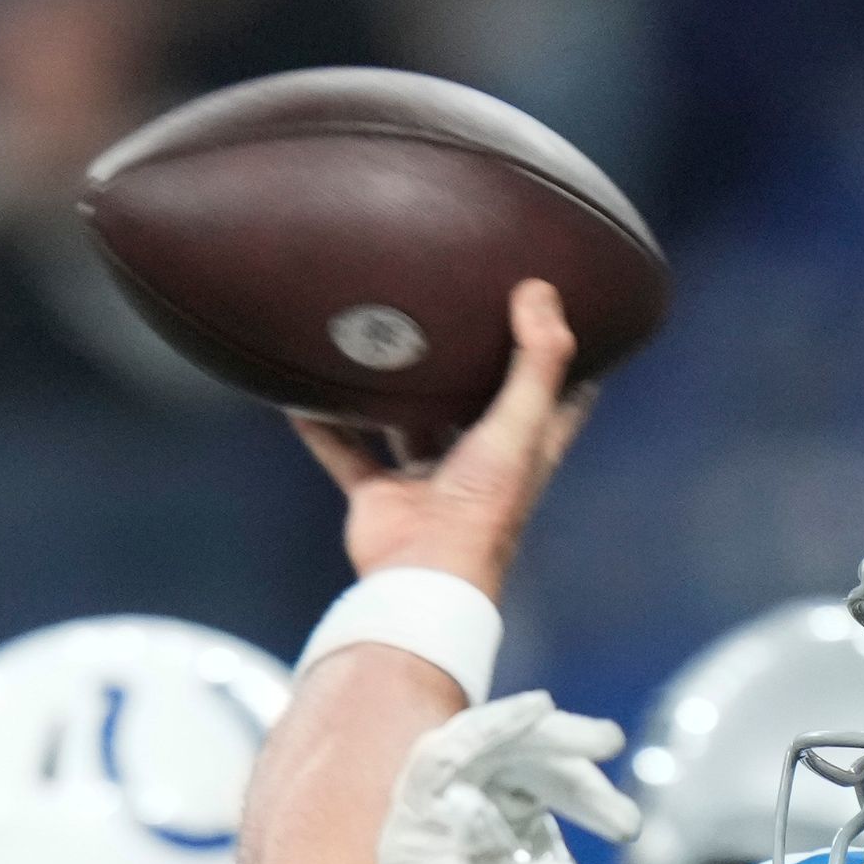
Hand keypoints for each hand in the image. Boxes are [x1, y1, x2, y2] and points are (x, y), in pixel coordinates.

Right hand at [293, 281, 594, 594]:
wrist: (422, 575)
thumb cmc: (484, 504)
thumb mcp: (521, 424)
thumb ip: (537, 360)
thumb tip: (540, 288)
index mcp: (523, 449)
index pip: (555, 397)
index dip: (560, 357)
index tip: (552, 309)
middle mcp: (477, 461)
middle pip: (476, 404)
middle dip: (468, 362)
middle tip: (453, 305)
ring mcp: (425, 478)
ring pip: (407, 423)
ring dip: (393, 391)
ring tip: (378, 336)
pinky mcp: (379, 493)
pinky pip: (346, 450)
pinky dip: (325, 426)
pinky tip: (304, 392)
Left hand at [383, 690, 633, 863]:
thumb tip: (466, 797)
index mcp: (411, 847)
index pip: (438, 762)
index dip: (488, 728)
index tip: (543, 709)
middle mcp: (434, 822)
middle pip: (483, 749)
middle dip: (546, 742)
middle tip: (605, 744)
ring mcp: (473, 814)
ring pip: (522, 760)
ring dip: (578, 772)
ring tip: (623, 821)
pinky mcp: (511, 815)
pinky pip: (547, 780)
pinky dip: (587, 793)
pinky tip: (620, 825)